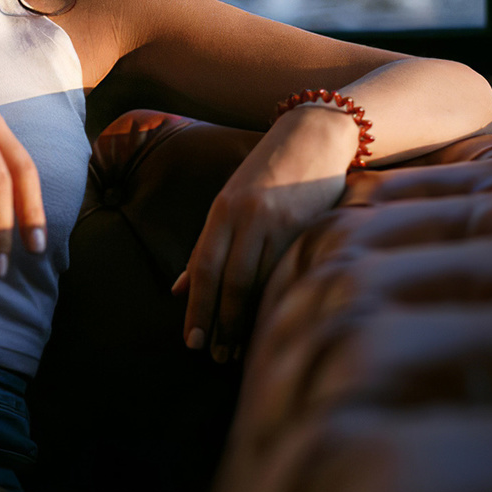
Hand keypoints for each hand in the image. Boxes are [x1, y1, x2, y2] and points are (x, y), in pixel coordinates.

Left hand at [173, 104, 356, 361]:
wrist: (313, 136)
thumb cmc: (267, 174)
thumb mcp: (228, 203)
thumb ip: (206, 247)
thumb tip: (177, 289)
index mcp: (222, 211)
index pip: (204, 267)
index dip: (197, 308)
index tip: (192, 342)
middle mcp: (246, 216)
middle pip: (231, 280)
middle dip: (222, 323)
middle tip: (218, 356)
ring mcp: (278, 221)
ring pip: (259, 280)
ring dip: (247, 320)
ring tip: (240, 349)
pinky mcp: (308, 225)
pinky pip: (288, 270)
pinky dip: (276, 299)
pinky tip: (272, 320)